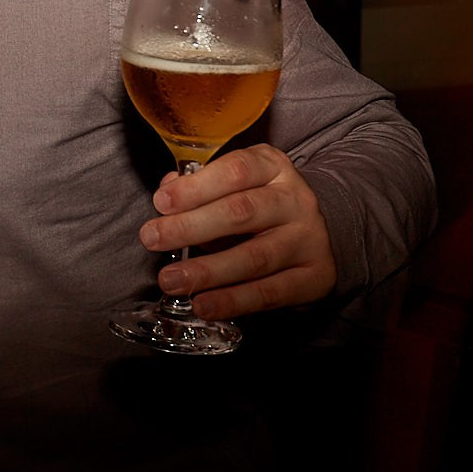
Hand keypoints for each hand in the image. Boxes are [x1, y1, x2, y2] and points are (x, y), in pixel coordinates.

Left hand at [136, 144, 334, 319]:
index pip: (236, 170)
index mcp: (273, 167)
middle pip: (242, 212)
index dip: (196, 187)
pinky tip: (203, 305)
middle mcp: (296, 200)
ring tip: (171, 280)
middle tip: (151, 239)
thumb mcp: (236, 183)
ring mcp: (309, 239)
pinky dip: (233, 301)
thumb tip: (166, 193)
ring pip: (255, 257)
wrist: (321, 230)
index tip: (161, 202)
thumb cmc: (261, 202)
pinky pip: (270, 292)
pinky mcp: (315, 277)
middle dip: (191, 227)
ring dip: (208, 271)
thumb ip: (200, 185)